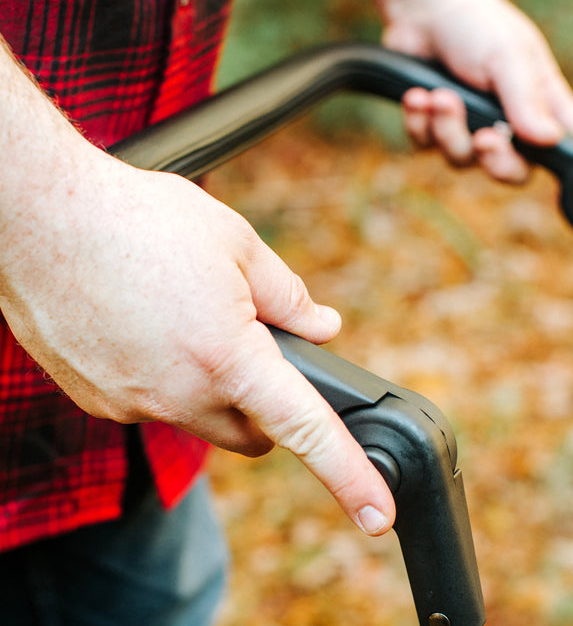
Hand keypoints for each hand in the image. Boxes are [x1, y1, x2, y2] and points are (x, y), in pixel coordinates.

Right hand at [0, 151, 394, 535]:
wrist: (40, 217)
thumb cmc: (141, 220)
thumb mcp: (237, 243)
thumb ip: (289, 297)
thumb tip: (323, 328)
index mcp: (226, 356)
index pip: (304, 428)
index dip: (347, 474)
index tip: (374, 512)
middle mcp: (178, 393)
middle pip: (251, 432)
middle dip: (265, 404)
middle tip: (251, 346)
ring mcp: (132, 404)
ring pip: (200, 419)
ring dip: (210, 387)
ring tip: (187, 320)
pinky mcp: (98, 401)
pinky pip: (153, 405)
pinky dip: (165, 380)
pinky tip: (148, 330)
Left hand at [384, 0, 572, 182]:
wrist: (423, 9)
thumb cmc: (477, 25)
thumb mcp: (508, 56)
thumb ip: (526, 100)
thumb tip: (550, 140)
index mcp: (542, 106)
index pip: (570, 147)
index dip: (570, 170)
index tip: (561, 181)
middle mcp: (509, 125)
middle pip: (512, 172)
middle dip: (495, 159)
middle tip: (484, 138)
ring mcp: (470, 130)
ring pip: (461, 159)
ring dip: (447, 128)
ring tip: (438, 96)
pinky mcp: (433, 130)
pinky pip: (426, 146)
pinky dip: (419, 122)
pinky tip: (416, 97)